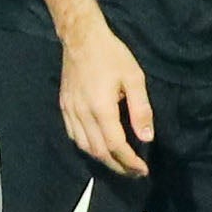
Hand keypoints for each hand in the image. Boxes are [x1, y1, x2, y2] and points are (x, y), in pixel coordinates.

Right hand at [58, 19, 153, 175]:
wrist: (81, 38)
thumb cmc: (112, 56)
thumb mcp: (134, 78)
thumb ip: (141, 109)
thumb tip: (147, 137)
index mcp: (101, 108)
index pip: (116, 145)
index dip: (130, 161)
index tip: (143, 169)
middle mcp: (82, 113)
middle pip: (99, 151)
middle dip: (118, 166)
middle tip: (134, 172)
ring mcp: (70, 110)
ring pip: (84, 146)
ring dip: (102, 159)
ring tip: (119, 163)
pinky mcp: (64, 106)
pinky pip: (73, 134)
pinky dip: (86, 147)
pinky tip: (98, 147)